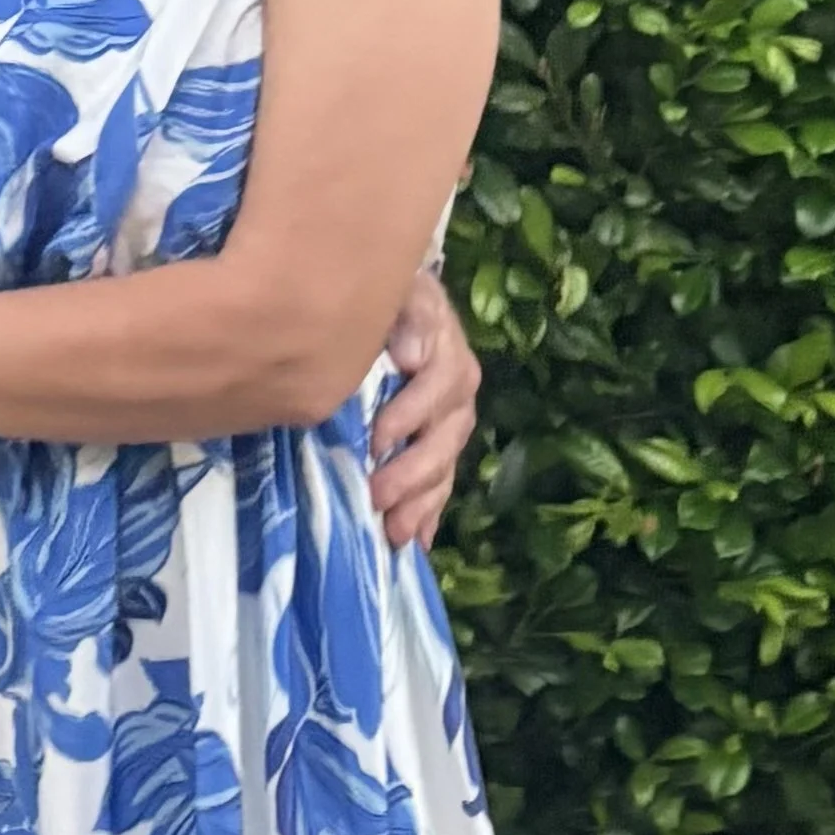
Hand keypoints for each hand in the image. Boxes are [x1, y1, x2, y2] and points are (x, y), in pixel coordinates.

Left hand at [370, 270, 479, 552]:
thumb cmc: (389, 302)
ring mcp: (451, 421)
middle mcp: (457, 389)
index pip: (439, 383)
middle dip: (412, 470)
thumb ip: (408, 315)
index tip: (378, 438)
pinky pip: (442, 483)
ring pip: (444, 466)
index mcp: (446, 350)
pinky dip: (427, 513)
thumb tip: (410, 353)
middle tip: (376, 495)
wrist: (395, 307)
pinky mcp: (441, 445)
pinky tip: (414, 541)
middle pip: (444, 436)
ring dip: (420, 501)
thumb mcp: (400, 293)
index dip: (411, 413)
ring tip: (394, 531)